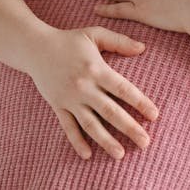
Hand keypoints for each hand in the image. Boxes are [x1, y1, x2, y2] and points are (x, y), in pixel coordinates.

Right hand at [22, 26, 158, 159]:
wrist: (34, 48)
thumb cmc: (68, 40)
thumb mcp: (94, 34)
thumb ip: (119, 41)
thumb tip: (143, 48)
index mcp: (97, 69)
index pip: (123, 89)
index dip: (140, 103)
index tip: (154, 116)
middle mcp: (84, 87)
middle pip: (111, 112)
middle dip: (129, 128)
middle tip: (145, 142)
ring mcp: (70, 99)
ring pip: (91, 124)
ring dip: (106, 141)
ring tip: (121, 154)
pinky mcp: (58, 106)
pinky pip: (68, 127)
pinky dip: (77, 141)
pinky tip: (88, 155)